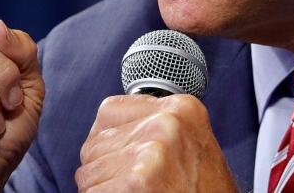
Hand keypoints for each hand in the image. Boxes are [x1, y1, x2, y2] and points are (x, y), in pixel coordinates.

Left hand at [75, 94, 236, 191]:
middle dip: (107, 168)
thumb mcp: (191, 145)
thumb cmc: (205, 191)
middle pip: (96, 141)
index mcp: (181, 109)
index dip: (111, 142)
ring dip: (104, 188)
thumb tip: (107, 129)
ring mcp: (151, 152)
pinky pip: (92, 191)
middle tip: (139, 185)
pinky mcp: (136, 180)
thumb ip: (154, 128)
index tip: (129, 159)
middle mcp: (167, 123)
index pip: (110, 111)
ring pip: (89, 170)